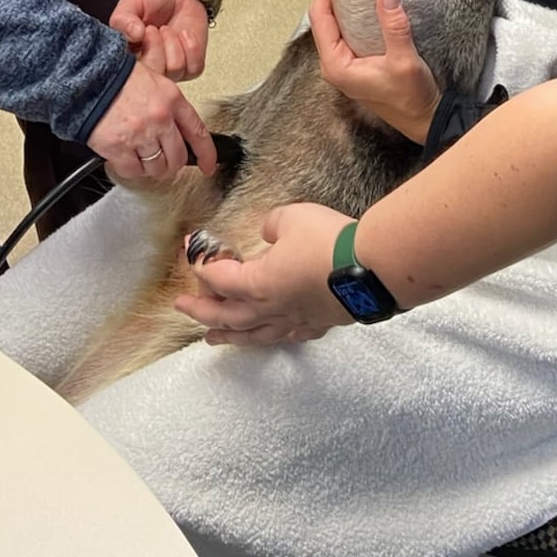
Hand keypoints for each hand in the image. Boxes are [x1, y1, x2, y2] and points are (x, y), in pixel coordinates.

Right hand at [89, 61, 215, 182]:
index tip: (208, 165)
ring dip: (152, 168)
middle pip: (178, 157)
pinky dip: (131, 169)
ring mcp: (140, 135)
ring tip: (142, 158)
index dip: (207, 154)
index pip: (198, 133)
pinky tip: (126, 158)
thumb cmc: (116, 76)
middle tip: (165, 163)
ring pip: (158, 168)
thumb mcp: (153, 80)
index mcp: (172, 99)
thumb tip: (176, 130)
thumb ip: (168, 105)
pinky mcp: (119, 148)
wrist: (87, 78)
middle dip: (173, 165)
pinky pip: (134, 171)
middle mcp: (160, 119)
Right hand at [109, 0, 209, 80]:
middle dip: (156, 47)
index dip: (138, 56)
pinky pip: (194, 67)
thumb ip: (124, 18)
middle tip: (154, 29)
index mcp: (129, 60)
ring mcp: (170, 71)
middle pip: (154, 77)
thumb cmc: (152, 1)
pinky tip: (184, 34)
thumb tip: (133, 34)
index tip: (142, 33)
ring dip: (173, 44)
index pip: (130, 77)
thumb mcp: (131, 3)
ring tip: (167, 29)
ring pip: (174, 70)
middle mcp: (149, 69)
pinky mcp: (191, 68)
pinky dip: (191, 48)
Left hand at [174, 201, 352, 344]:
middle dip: (201, 310)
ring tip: (211, 338)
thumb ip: (271, 225)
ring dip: (229, 335)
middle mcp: (271, 308)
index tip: (190, 247)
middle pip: (227, 315)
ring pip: (253, 334)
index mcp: (257, 283)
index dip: (200, 261)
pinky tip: (271, 334)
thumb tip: (269, 233)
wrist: (373, 268)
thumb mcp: (291, 217)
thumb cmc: (329, 241)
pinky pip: (287, 335)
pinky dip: (271, 335)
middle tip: (182, 307)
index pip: (218, 276)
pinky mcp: (318, 323)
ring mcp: (295, 319)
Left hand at [308, 0, 439, 142]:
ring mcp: (343, 65)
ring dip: (337, 2)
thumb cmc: (412, 98)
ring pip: (331, 25)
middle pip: (322, 19)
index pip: (320, 18)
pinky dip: (347, 13)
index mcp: (336, 66)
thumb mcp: (405, 61)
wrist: (425, 119)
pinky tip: (358, 0)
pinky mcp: (354, 64)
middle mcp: (334, 66)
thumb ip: (393, 27)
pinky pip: (343, 33)